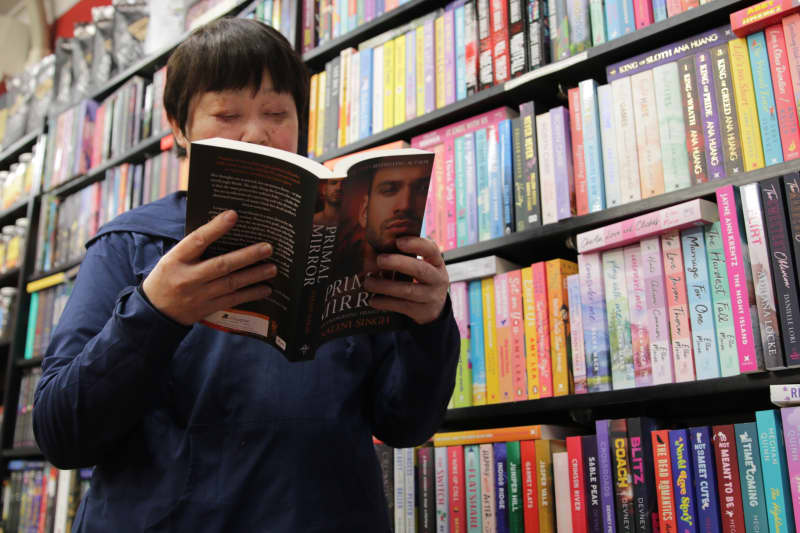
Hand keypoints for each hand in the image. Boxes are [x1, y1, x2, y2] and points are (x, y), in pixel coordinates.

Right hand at [142, 210, 276, 324]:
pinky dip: (251, 294)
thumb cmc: (167, 277)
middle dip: (247, 256)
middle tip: (268, 248)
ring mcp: (198, 295)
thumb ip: (195, 247)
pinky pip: (233, 300)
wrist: (154, 312)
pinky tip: (266, 289)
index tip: (234, 215)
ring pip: (231, 284)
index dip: (216, 228)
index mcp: (176, 259)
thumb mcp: (173, 258)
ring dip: (254, 276)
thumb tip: (225, 228)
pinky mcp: (206, 309)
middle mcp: (187, 278)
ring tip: (273, 268)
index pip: (197, 240)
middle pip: (221, 265)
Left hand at [363, 236, 448, 324]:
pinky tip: (372, 300)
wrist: (434, 308)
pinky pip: (401, 306)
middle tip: (379, 260)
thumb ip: (407, 256)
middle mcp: (437, 279)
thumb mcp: (422, 266)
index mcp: (436, 262)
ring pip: (407, 290)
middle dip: (398, 263)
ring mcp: (430, 297)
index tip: (398, 242)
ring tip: (368, 282)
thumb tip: (376, 247)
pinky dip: (384, 302)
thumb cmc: (421, 279)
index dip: (416, 244)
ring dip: (385, 286)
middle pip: (419, 270)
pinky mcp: (421, 311)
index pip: (431, 250)